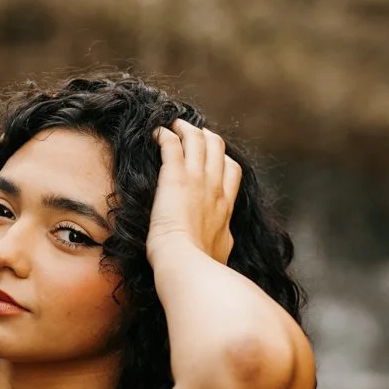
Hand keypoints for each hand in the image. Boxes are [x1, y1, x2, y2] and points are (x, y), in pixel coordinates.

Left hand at [147, 118, 240, 265]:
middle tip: (192, 134)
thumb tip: (223, 240)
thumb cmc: (200, 264)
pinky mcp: (175, 176)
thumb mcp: (222, 249)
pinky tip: (156, 132)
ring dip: (186, 128)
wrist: (186, 263)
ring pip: (197, 139)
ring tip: (174, 124)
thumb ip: (222, 238)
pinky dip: (164, 134)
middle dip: (206, 136)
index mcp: (226, 205)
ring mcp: (196, 179)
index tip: (211, 158)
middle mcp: (214, 187)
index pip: (232, 170)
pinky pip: (171, 143)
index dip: (222, 159)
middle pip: (217, 147)